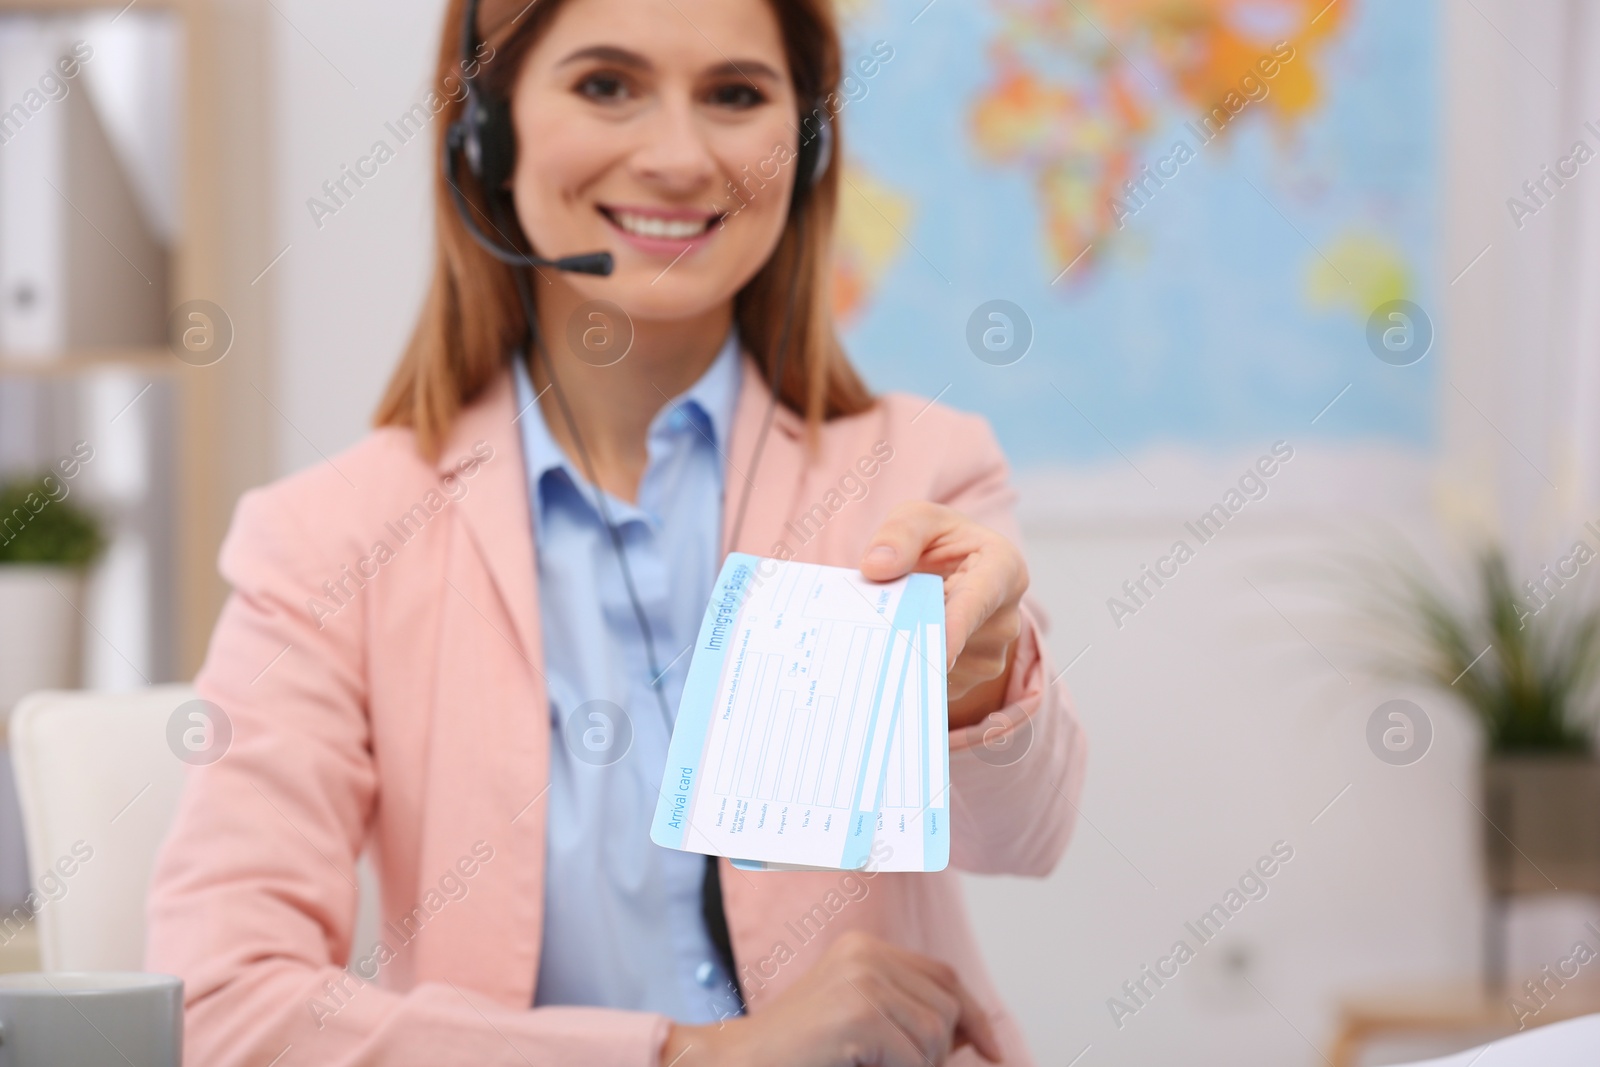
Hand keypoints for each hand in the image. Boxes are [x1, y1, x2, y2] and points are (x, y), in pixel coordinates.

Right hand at [660, 931, 1001, 1066]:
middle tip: (900, 1065)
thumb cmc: (797, 1052)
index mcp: (865, 949)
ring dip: (917, 1065)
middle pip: (947, 1005)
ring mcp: (862, 979)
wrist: (737, 1062)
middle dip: (941, 1049)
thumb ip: (908, 1015)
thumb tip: (977, 1037)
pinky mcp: (859, 1013)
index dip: (976, 1017)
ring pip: (936, 1034)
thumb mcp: (860, 1022)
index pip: (945, 977)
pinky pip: (914, 1057)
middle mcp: (866, 954)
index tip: (997, 1053)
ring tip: (874, 1066)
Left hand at [859, 502, 1027, 729]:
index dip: (957, 626)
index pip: (979, 600)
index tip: (939, 653)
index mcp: (1004, 568)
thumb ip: (899, 534)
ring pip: (940, 665)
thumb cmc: (938, 543)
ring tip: (887, 626)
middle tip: (874, 631)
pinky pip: (935, 682)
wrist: (950, 576)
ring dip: (908, 651)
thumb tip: (876, 566)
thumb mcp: (918, 519)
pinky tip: (895, 647)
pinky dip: (910, 668)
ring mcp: (991, 655)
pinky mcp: (970, 680)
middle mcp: (1006, 618)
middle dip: (913, 636)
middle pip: (955, 640)